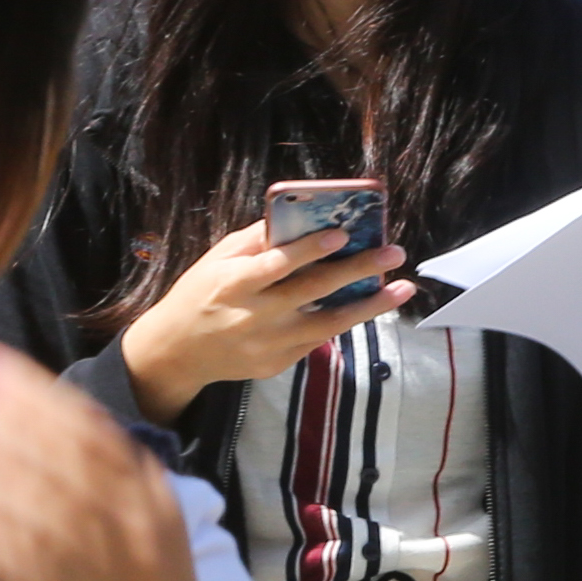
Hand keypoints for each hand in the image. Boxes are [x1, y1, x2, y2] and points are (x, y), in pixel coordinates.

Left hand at [0, 339, 218, 580]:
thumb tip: (33, 413)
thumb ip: (104, 470)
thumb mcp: (149, 516)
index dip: (29, 389)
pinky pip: (15, 570)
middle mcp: (124, 526)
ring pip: (24, 508)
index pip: (84, 428)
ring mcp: (93, 572)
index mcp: (147, 495)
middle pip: (46, 460)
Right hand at [115, 218, 408, 421]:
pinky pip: (318, 339)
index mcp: (234, 285)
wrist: (178, 352)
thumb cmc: (200, 294)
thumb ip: (254, 242)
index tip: (341, 234)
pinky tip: (367, 304)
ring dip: (371, 306)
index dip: (309, 250)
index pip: (276, 265)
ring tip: (403, 289)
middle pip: (313, 291)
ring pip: (329, 324)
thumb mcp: (216, 261)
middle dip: (358, 269)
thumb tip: (294, 216)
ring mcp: (269, 344)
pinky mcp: (279, 364)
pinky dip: (344, 320)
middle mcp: (254, 316)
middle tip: (393, 252)